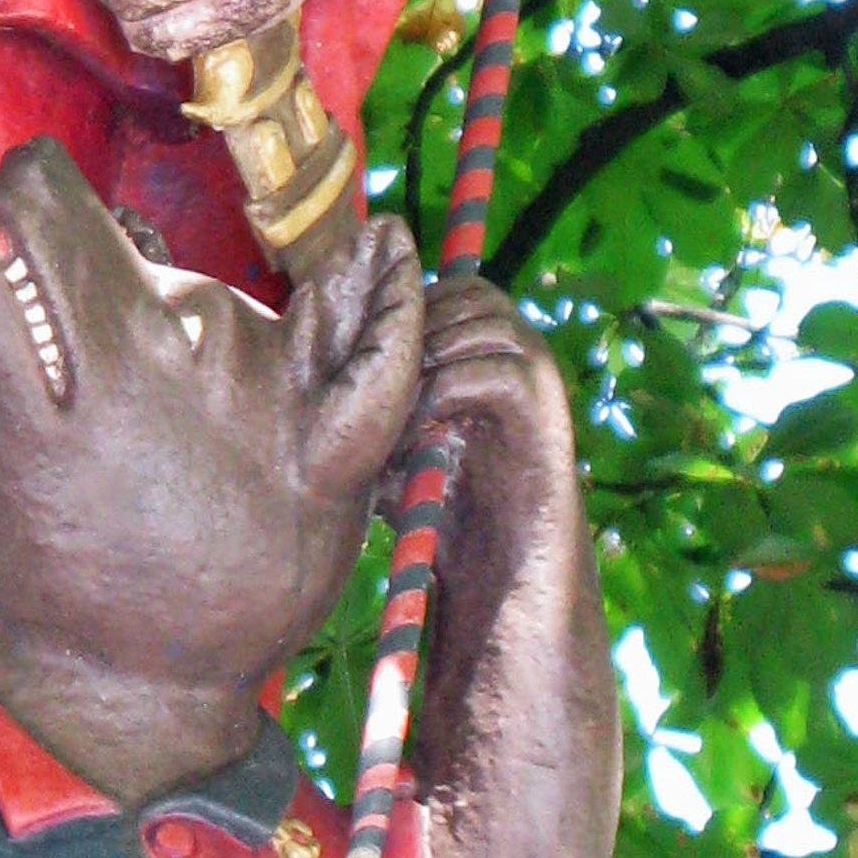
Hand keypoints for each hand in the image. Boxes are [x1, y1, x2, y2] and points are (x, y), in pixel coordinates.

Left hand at [393, 275, 583, 620]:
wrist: (498, 569)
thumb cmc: (437, 502)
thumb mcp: (394, 433)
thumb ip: (377, 389)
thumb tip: (314, 347)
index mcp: (487, 343)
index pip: (445, 287)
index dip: (403, 317)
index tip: (369, 371)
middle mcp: (519, 345)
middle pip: (460, 296)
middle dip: (412, 341)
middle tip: (382, 399)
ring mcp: (537, 369)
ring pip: (472, 326)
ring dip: (424, 370)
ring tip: (397, 426)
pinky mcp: (543, 403)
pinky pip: (485, 371)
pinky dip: (441, 400)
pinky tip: (419, 442)